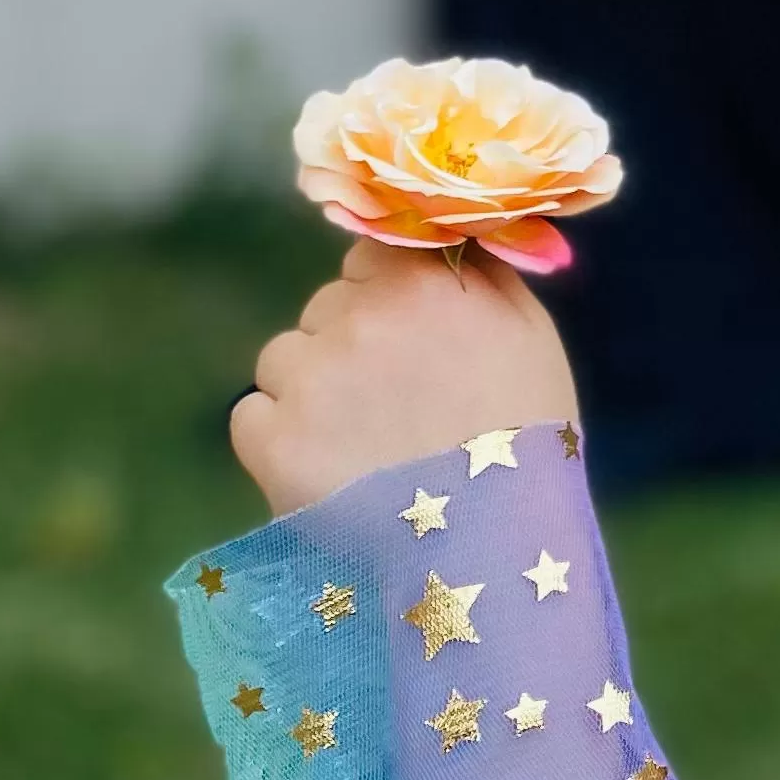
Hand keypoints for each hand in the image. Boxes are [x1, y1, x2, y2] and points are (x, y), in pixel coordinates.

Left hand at [230, 239, 579, 518]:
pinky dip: (277, 438)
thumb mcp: (527, 331)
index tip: (409, 338)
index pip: (370, 257)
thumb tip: (445, 238)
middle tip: (391, 401)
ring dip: (310, 387)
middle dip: (350, 344)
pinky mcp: (269, 439)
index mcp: (418, 281)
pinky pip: (252, 416)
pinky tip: (322, 467)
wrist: (491, 540)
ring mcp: (307, 376)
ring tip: (356, 442)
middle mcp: (355, 314)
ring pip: (284, 358)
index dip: (387, 297)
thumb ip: (479, 273)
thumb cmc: (525, 434)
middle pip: (326, 308)